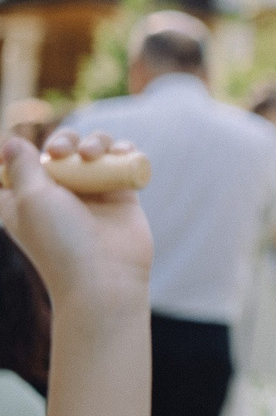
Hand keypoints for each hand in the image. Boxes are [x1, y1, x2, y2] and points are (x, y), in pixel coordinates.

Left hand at [0, 135, 150, 312]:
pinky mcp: (120, 193)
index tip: (23, 151)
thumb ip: (21, 165)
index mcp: (24, 199)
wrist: (104, 275)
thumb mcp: (29, 198)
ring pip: (93, 148)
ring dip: (95, 141)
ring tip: (92, 155)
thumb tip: (12, 142)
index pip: (15, 165)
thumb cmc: (60, 240)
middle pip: (59, 149)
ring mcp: (91, 192)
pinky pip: (122, 160)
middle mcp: (58, 194)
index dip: (16, 151)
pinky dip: (123, 151)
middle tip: (61, 152)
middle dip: (62, 140)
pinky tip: (120, 154)